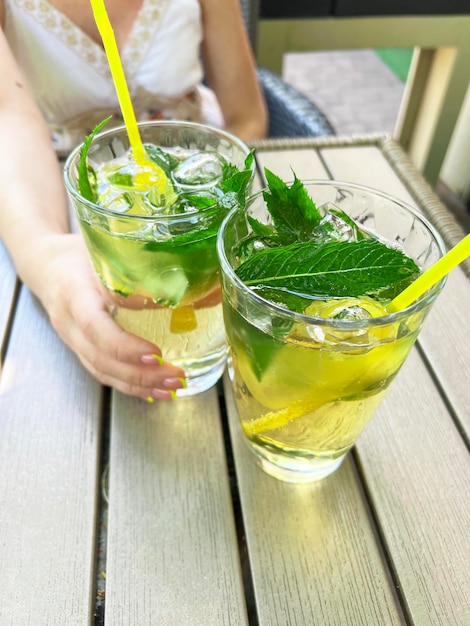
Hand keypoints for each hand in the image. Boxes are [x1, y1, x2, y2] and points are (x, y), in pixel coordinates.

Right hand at [33, 234, 185, 399]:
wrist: (47, 265)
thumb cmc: (80, 254)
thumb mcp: (105, 252)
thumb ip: (137, 268)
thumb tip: (187, 286)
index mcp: (74, 293)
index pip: (95, 326)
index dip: (125, 346)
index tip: (156, 353)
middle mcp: (70, 322)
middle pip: (101, 358)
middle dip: (141, 374)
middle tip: (176, 375)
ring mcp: (73, 340)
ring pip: (102, 371)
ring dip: (139, 385)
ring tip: (172, 386)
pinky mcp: (81, 350)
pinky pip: (103, 373)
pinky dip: (130, 385)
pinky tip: (154, 390)